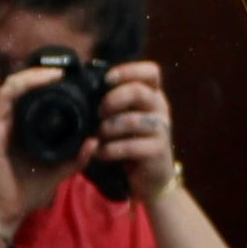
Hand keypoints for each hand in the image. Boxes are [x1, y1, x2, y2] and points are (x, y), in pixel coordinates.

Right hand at [0, 61, 90, 226]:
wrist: (9, 211)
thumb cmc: (28, 190)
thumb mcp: (59, 170)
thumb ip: (76, 157)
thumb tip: (95, 140)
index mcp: (22, 125)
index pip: (29, 93)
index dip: (43, 79)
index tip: (64, 75)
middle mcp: (8, 122)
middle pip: (18, 86)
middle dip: (38, 74)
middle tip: (59, 72)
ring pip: (6, 92)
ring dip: (24, 79)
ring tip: (45, 74)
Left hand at [94, 61, 175, 198]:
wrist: (151, 177)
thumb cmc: (131, 142)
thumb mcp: (125, 116)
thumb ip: (114, 100)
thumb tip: (85, 84)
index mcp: (153, 95)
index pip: (151, 72)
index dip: (128, 71)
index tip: (107, 79)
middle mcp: (161, 108)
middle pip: (139, 92)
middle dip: (112, 100)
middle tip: (98, 112)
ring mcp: (162, 130)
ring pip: (132, 121)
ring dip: (108, 128)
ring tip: (97, 136)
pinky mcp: (158, 151)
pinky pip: (130, 146)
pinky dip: (109, 150)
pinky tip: (100, 153)